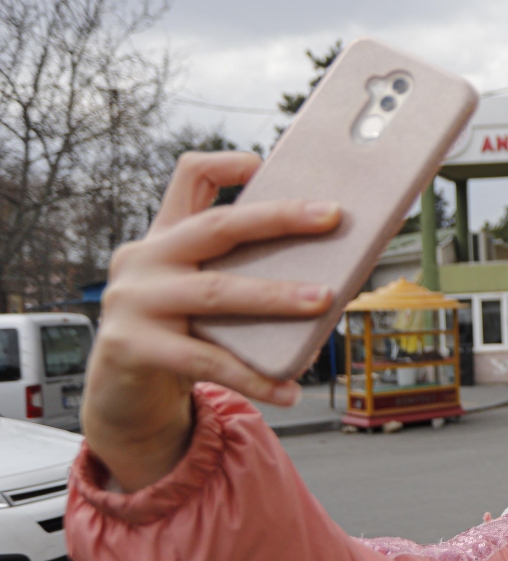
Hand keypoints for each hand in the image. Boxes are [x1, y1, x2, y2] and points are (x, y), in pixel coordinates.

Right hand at [82, 152, 339, 491]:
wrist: (122, 396)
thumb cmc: (179, 338)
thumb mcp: (203, 297)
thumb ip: (243, 278)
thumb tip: (329, 281)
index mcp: (165, 238)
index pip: (189, 178)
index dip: (227, 165)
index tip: (265, 164)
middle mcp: (144, 259)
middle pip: (217, 226)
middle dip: (279, 218)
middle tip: (332, 215)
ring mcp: (133, 301)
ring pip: (217, 291)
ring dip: (277, 296)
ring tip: (325, 300)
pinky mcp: (131, 346)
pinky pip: (206, 361)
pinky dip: (254, 377)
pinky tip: (289, 388)